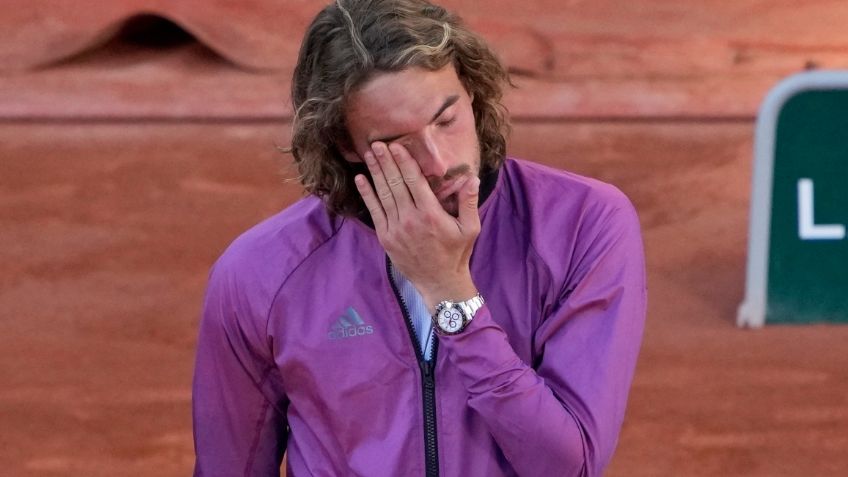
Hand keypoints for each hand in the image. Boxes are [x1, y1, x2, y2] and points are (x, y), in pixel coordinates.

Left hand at [354, 142, 479, 310]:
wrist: (439, 282)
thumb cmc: (456, 253)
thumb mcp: (471, 228)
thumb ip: (469, 202)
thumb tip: (471, 177)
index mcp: (431, 214)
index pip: (414, 181)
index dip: (404, 161)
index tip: (396, 146)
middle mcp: (410, 219)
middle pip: (395, 183)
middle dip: (386, 162)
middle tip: (378, 143)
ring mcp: (395, 228)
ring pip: (383, 194)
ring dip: (375, 172)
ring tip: (369, 154)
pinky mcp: (386, 237)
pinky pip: (374, 211)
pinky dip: (367, 194)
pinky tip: (360, 179)